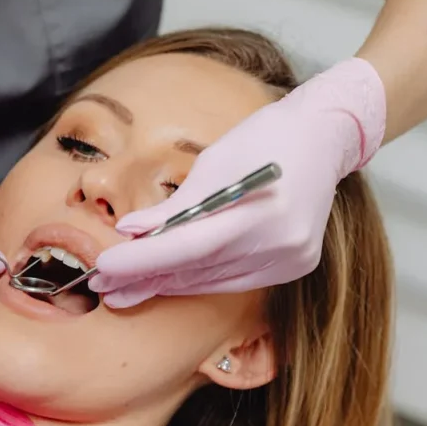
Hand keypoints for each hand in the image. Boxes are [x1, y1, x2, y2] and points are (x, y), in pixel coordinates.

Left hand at [90, 58, 385, 307]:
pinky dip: (197, 280)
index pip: (187, 247)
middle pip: (197, 270)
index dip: (142, 260)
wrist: (325, 136)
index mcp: (259, 211)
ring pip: (212, 281)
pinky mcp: (293, 267)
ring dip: (165, 285)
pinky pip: (232, 280)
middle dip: (145, 278)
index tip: (103, 267)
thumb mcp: (212, 163)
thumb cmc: (263, 138)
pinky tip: (165, 282)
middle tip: (101, 286)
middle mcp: (279, 243)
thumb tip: (129, 231)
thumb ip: (174, 206)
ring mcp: (290, 259)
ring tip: (122, 290)